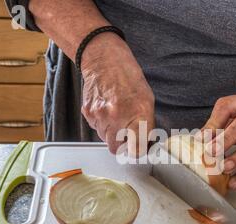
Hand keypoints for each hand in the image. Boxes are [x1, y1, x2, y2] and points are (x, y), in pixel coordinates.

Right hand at [80, 33, 154, 154]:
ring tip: (116, 114)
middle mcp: (117, 117)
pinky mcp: (88, 113)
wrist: (104, 59)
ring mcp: (100, 115)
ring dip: (111, 133)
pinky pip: (96, 128)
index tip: (138, 150)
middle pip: (116, 148)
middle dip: (122, 144)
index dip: (137, 152)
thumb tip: (145, 143)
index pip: (136, 149)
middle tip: (126, 134)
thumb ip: (146, 124)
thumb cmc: (128, 77)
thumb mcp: (147, 100)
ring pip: (105, 139)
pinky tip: (106, 109)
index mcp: (137, 114)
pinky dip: (102, 123)